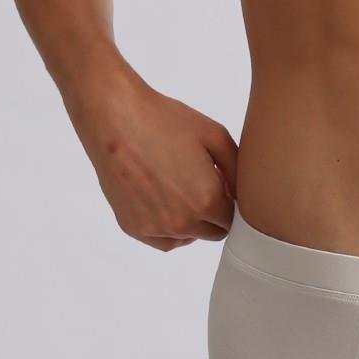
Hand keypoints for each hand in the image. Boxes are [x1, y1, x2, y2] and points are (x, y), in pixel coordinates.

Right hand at [75, 75, 238, 251]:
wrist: (115, 118)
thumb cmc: (165, 121)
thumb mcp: (216, 136)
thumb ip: (238, 171)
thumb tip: (242, 194)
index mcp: (207, 200)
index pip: (233, 219)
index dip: (229, 201)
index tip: (220, 184)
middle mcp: (182, 221)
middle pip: (213, 232)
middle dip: (214, 214)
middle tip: (200, 185)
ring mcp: (155, 227)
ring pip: (188, 238)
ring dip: (192, 222)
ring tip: (179, 188)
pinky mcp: (132, 227)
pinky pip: (162, 241)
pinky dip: (168, 229)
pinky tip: (166, 202)